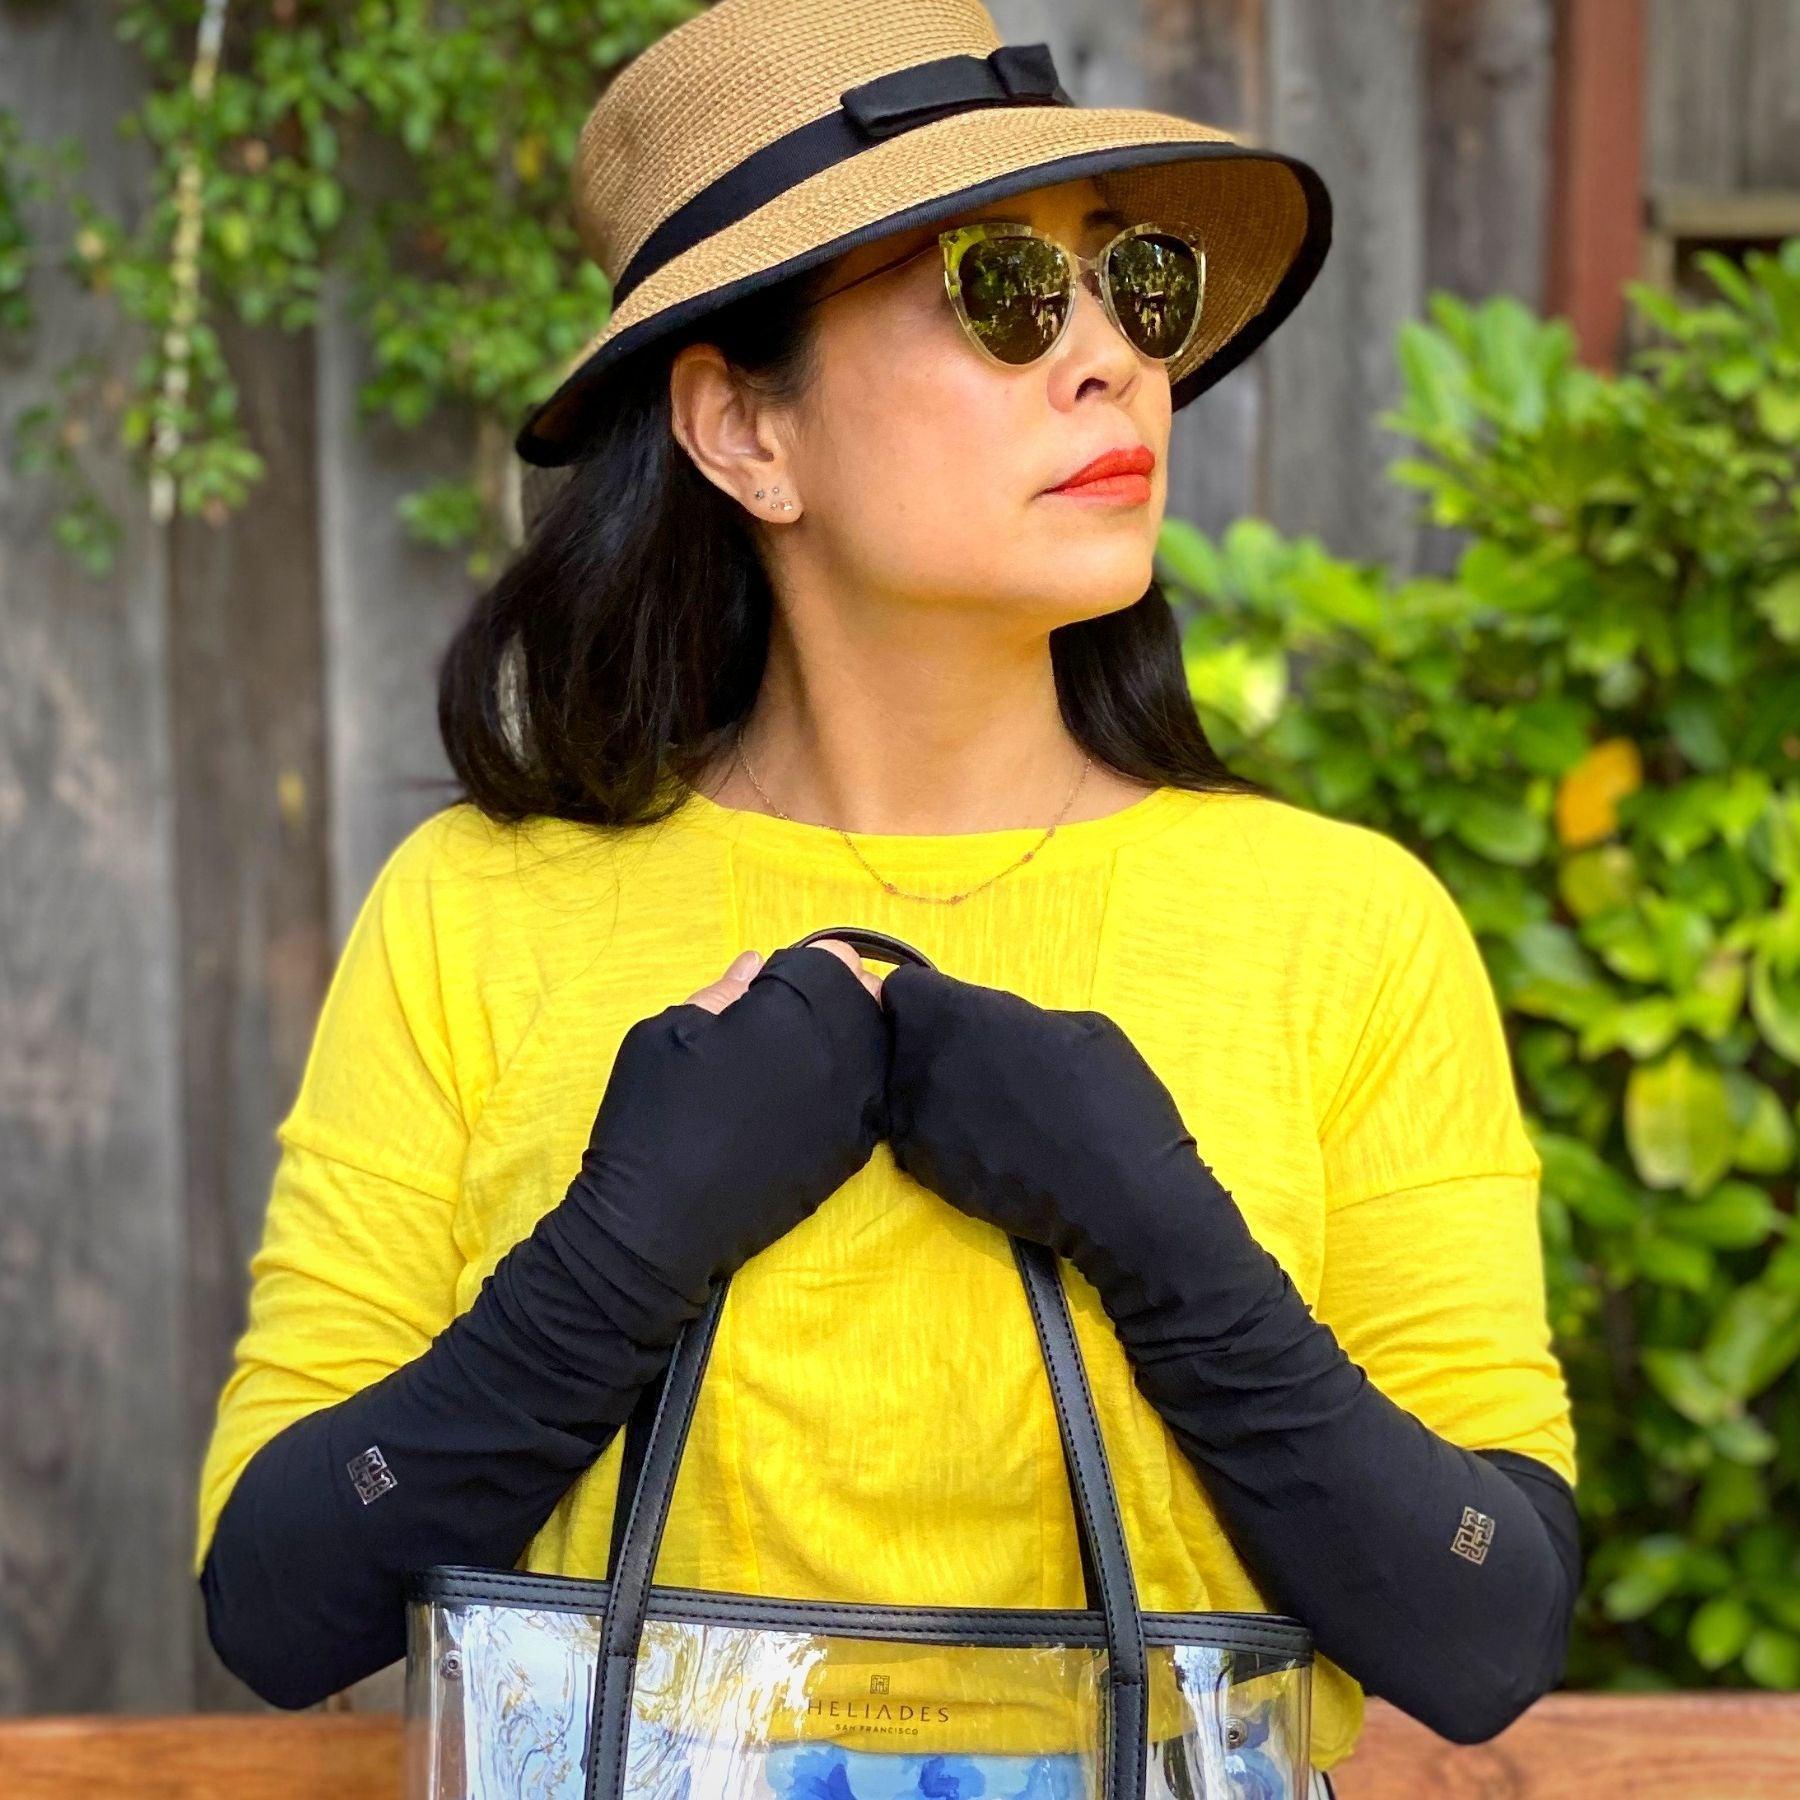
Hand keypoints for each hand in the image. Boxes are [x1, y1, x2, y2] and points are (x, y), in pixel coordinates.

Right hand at [546, 939, 887, 1344]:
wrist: (663, 1228)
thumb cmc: (653, 1117)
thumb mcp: (669, 1032)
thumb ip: (722, 992)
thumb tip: (755, 966)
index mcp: (797, 1012)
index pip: (834, 960)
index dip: (805, 963)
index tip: (774, 982)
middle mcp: (843, 1054)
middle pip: (867, 1000)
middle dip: (836, 995)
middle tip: (787, 1014)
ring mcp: (857, 1107)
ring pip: (877, 1049)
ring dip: (848, 1038)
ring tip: (797, 1053)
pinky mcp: (855, 1152)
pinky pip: (869, 1097)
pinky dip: (848, 1084)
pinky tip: (804, 1097)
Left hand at [880, 962, 1228, 1329]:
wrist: (1119, 1200)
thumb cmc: (1114, 1101)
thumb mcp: (1081, 1028)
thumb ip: (1017, 1017)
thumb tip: (993, 1029)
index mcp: (960, 1016)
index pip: (902, 989)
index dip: (928, 1001)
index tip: (955, 1017)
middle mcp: (921, 1064)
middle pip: (895, 1040)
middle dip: (925, 1044)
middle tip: (975, 1063)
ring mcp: (915, 1123)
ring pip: (899, 1090)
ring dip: (928, 1092)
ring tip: (982, 1109)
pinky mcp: (921, 1171)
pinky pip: (915, 1137)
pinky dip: (938, 1137)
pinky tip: (985, 1147)